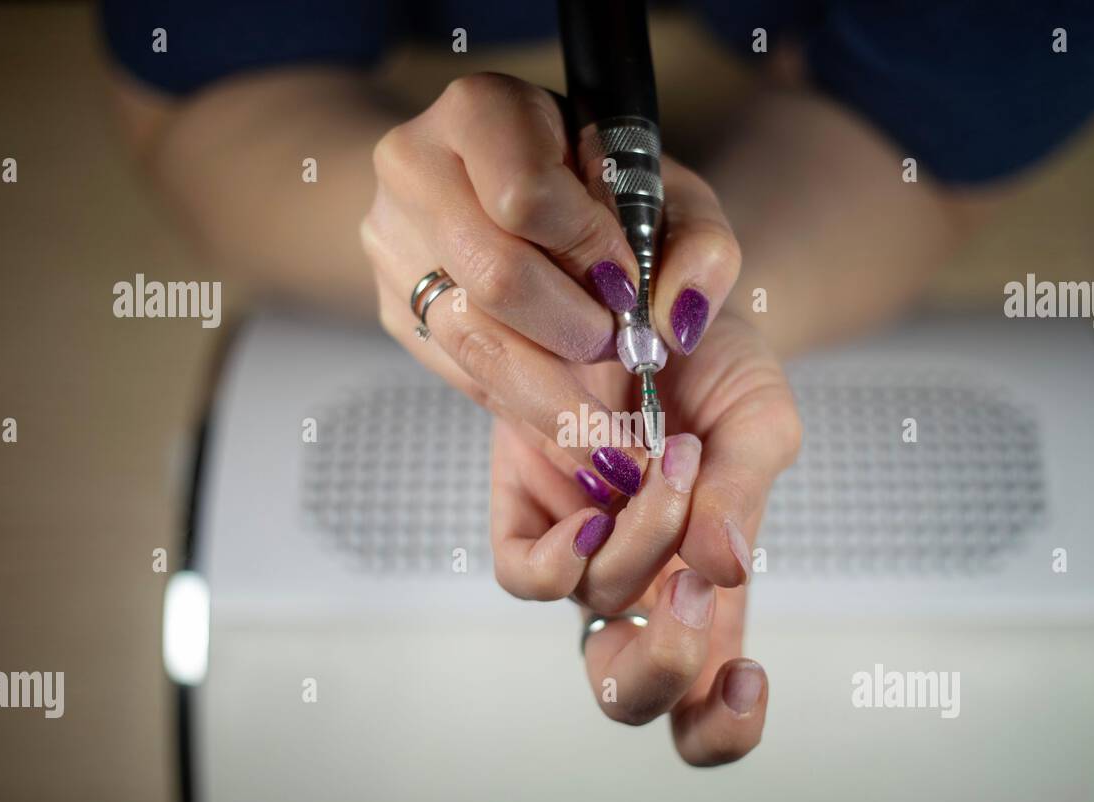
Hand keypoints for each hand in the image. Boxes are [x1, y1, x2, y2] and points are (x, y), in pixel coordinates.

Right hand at [360, 72, 740, 478]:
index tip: (627, 285)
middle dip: (576, 331)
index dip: (588, 252)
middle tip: (619, 345)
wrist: (529, 213)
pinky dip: (520, 398)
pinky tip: (560, 396)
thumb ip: (703, 251)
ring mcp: (391, 239)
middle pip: (497, 278)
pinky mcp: (393, 306)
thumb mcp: (673, 202)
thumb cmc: (608, 199)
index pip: (526, 196)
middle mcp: (417, 166)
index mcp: (484, 111)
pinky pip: (458, 371)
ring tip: (600, 393)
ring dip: (553, 384)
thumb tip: (678, 323)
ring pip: (471, 339)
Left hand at [489, 312, 801, 764]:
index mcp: (706, 584)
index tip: (750, 678)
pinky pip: (522, 571)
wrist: (650, 292)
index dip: (722, 725)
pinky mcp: (524, 510)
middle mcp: (639, 580)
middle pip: (630, 692)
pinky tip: (593, 510)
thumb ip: (746, 490)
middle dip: (665, 661)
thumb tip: (724, 566)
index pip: (705, 701)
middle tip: (694, 589)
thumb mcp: (757, 419)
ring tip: (679, 463)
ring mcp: (579, 550)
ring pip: (595, 603)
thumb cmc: (718, 371)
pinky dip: (555, 557)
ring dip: (643, 546)